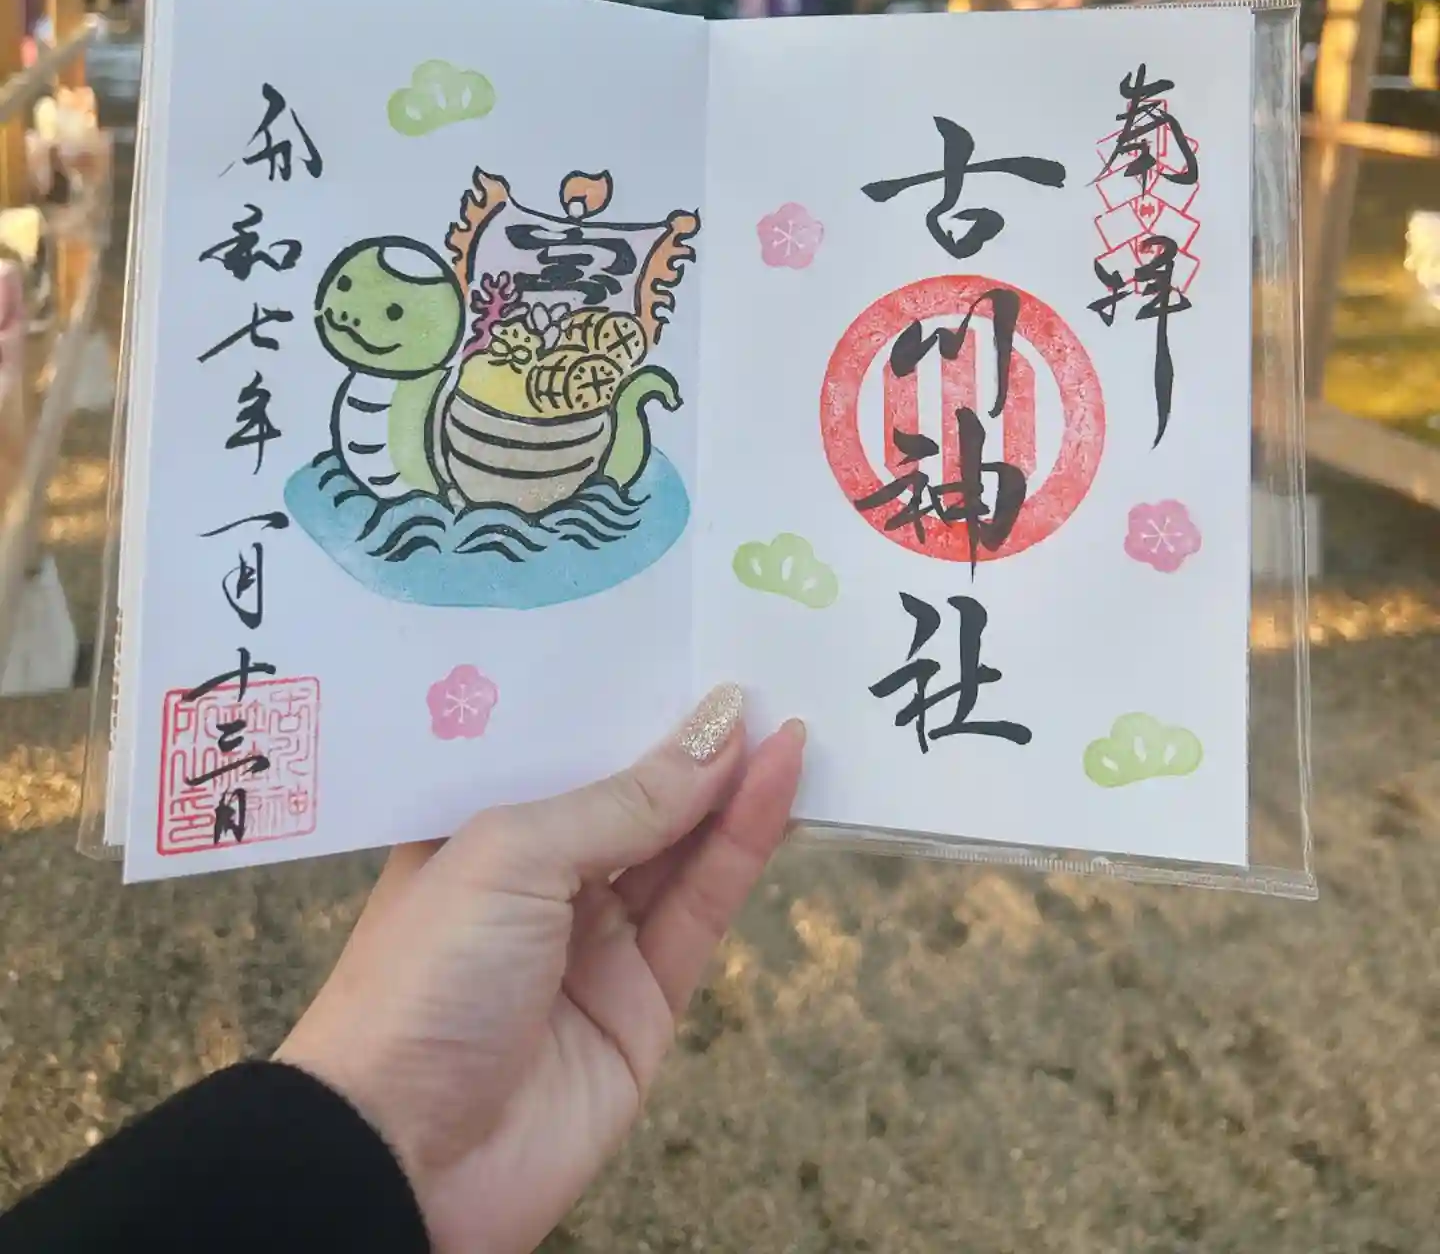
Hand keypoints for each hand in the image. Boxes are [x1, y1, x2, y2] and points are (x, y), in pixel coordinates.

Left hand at [276, 686, 803, 1253]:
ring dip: (733, 783)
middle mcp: (535, 879)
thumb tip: (719, 727)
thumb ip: (625, 799)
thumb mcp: (512, 855)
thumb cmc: (424, 979)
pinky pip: (703, 909)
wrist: (402, 1161)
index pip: (561, 748)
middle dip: (690, 738)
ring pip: (680, 847)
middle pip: (631, 795)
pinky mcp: (645, 1003)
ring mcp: (593, 942)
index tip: (686, 636)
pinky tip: (778, 780)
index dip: (622, 697)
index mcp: (474, 830)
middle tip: (761, 663)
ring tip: (790, 711)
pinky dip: (745, 845)